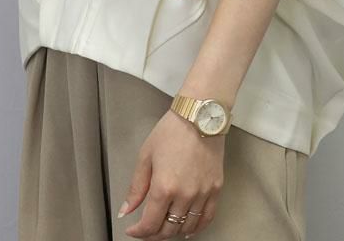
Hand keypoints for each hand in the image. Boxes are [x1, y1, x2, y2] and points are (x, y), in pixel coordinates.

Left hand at [118, 109, 224, 238]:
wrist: (200, 115)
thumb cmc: (173, 129)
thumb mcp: (146, 155)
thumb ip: (136, 187)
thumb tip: (127, 210)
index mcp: (164, 187)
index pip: (150, 225)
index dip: (138, 232)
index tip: (133, 229)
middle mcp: (185, 194)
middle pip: (168, 229)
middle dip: (154, 234)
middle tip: (147, 229)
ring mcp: (203, 192)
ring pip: (187, 226)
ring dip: (173, 231)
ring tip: (165, 226)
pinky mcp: (216, 187)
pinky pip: (207, 217)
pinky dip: (197, 226)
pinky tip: (188, 226)